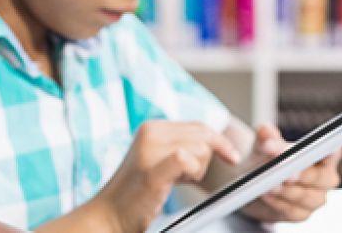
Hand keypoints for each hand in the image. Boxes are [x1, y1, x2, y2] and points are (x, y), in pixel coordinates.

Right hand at [93, 120, 240, 232]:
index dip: (218, 141)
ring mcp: (150, 150)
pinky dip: (191, 170)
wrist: (109, 215)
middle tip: (185, 178)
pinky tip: (179, 180)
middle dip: (205, 160)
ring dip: (197, 171)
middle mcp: (150, 133)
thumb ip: (179, 146)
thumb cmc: (136, 193)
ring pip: (201, 150)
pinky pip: (185, 159)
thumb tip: (211, 141)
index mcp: (152, 127)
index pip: (198, 126)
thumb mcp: (157, 159)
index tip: (232, 156)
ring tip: (173, 182)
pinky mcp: (153, 170)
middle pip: (203, 136)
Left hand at [238, 124, 341, 222]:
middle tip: (287, 172)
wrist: (255, 182)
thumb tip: (269, 144)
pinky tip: (266, 195)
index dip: (330, 152)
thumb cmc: (267, 157)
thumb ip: (267, 137)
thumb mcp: (264, 142)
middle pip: (319, 177)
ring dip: (287, 190)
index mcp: (323, 153)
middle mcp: (326, 177)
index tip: (322, 150)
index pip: (333, 152)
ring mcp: (316, 198)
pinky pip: (292, 210)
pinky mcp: (302, 214)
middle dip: (302, 174)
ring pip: (305, 196)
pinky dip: (278, 202)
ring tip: (270, 184)